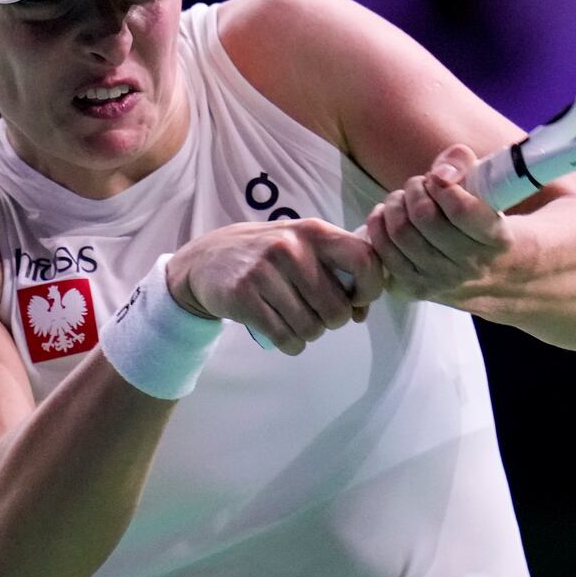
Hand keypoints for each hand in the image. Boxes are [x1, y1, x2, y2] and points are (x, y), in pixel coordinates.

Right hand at [164, 219, 383, 355]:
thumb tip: (360, 310)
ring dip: (309, 334)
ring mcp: (265, 271)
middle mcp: (291, 247)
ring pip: (312, 329)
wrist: (206, 261)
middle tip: (316, 314)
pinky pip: (285, 338)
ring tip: (296, 322)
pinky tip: (284, 335)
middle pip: (337, 309)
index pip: (364, 260)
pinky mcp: (243, 296)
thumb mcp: (302, 246)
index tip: (356, 301)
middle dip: (332, 321)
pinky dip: (291, 345)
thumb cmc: (267, 257)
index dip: (370, 289)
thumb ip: (337, 268)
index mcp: (314, 231)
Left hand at [364, 144, 512, 302]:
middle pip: (423, 216)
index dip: (441, 184)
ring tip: (404, 198)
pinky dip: (379, 226)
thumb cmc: (486, 221)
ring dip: (394, 205)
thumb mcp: (489, 190)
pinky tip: (387, 216)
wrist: (496, 275)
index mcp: (496, 240)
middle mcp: (470, 266)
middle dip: (415, 189)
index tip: (439, 178)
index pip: (460, 209)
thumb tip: (441, 171)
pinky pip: (384, 253)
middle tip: (419, 185)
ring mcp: (442, 281)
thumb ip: (465, 165)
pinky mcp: (416, 290)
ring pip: (401, 233)